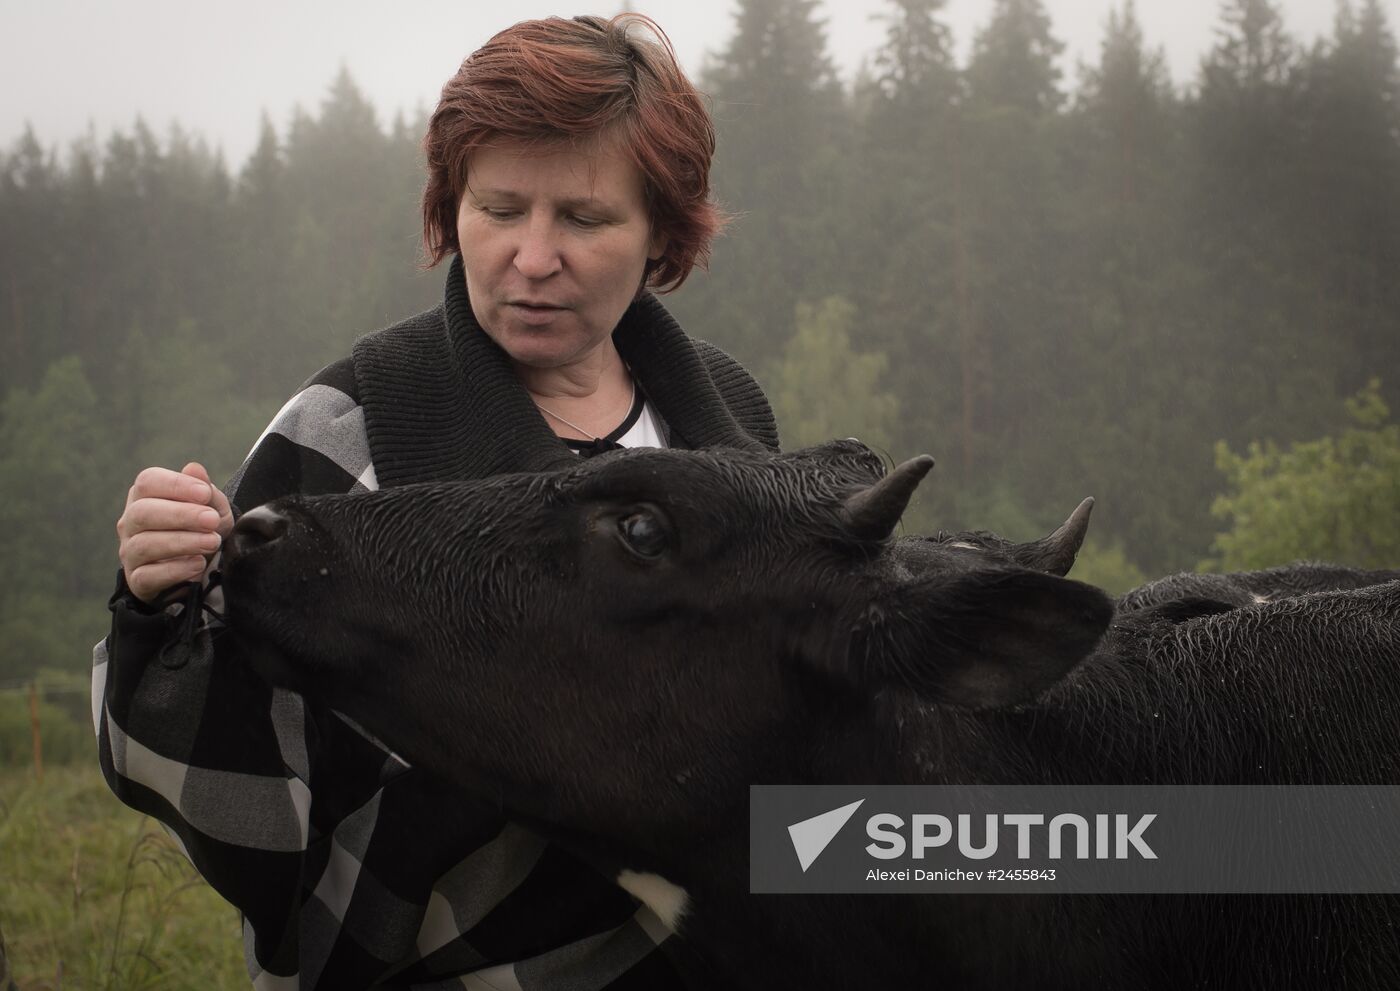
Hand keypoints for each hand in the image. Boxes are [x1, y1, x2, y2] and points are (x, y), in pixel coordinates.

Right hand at [117, 462, 233, 602]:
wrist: (203, 571)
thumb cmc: (202, 531)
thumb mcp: (212, 509)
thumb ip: (204, 490)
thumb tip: (194, 468)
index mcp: (145, 497)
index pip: (148, 481)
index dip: (176, 484)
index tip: (204, 493)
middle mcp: (131, 523)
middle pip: (143, 512)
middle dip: (181, 515)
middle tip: (212, 520)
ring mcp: (130, 552)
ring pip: (145, 544)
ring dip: (183, 542)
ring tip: (212, 542)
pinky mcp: (137, 580)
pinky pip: (148, 575)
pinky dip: (175, 570)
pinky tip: (197, 564)